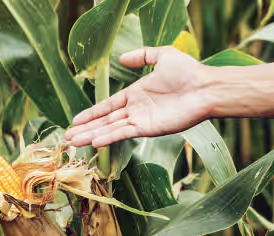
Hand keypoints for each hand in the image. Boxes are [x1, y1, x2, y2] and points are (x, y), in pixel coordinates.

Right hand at [65, 46, 211, 146]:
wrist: (205, 88)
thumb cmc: (188, 71)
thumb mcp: (162, 55)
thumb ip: (143, 56)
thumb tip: (123, 58)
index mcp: (136, 94)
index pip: (108, 106)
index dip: (92, 113)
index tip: (76, 120)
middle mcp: (136, 109)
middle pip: (105, 121)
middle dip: (86, 129)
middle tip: (68, 137)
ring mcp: (141, 120)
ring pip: (110, 129)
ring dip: (92, 136)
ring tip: (73, 143)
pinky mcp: (149, 129)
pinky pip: (124, 134)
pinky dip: (109, 138)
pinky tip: (95, 142)